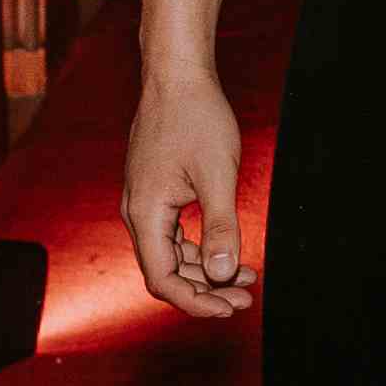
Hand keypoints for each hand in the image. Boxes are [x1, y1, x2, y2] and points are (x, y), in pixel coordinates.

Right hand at [127, 65, 250, 320]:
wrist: (177, 77)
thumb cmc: (196, 118)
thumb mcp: (218, 175)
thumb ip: (221, 227)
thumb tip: (225, 273)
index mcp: (146, 213)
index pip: (162, 279)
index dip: (196, 302)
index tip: (230, 308)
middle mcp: (138, 212)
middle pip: (167, 272)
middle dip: (207, 290)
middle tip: (247, 298)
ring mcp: (145, 203)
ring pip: (172, 255)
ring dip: (207, 271)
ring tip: (248, 278)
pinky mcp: (156, 193)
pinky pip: (174, 235)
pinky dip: (200, 249)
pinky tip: (229, 252)